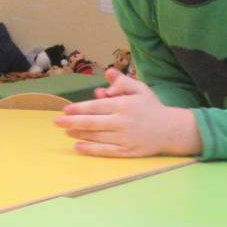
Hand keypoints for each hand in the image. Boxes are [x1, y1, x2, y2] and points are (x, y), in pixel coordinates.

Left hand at [54, 68, 200, 156]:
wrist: (171, 130)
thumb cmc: (152, 107)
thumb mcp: (140, 89)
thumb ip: (122, 81)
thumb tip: (107, 74)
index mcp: (124, 105)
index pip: (96, 107)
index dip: (79, 108)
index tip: (65, 109)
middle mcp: (122, 122)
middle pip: (92, 122)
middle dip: (72, 122)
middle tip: (56, 122)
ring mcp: (124, 138)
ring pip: (96, 136)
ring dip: (79, 134)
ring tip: (66, 131)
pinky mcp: (127, 152)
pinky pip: (105, 151)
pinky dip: (90, 149)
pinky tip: (78, 147)